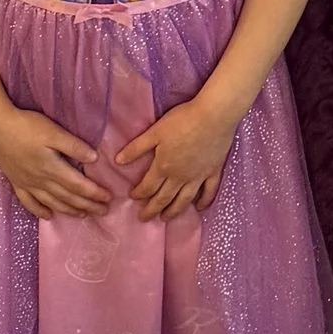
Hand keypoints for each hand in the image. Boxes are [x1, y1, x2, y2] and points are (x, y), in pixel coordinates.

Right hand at [0, 105, 109, 219]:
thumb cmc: (26, 127)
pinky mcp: (16, 182)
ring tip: (83, 216)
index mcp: (52, 168)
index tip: (108, 198)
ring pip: (52, 202)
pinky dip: (40, 211)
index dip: (94, 193)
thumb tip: (94, 159)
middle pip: (68, 197)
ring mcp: (27, 183)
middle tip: (103, 211)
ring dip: (69, 210)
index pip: (78, 185)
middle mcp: (41, 180)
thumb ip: (73, 146)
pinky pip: (29, 202)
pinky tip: (48, 216)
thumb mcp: (53, 132)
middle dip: (87, 205)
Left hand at [117, 94, 240, 220]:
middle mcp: (180, 177)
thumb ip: (136, 148)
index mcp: (163, 166)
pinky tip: (200, 208)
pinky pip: (208, 191)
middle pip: (163, 198)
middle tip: (144, 218)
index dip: (138, 193)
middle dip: (152, 209)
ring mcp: (198, 176)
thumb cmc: (183, 120)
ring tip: (165, 218)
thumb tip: (118, 161)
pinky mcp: (213, 171)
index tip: (133, 197)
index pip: (147, 186)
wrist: (214, 115)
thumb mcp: (155, 131)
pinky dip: (204, 201)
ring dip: (173, 211)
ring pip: (184, 200)